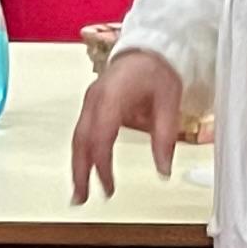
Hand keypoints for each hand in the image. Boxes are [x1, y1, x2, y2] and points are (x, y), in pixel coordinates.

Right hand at [71, 48, 187, 200]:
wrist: (148, 48)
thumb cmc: (157, 70)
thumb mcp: (169, 103)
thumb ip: (164, 138)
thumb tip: (164, 170)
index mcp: (112, 97)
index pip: (100, 137)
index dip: (102, 166)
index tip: (109, 188)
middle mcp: (95, 99)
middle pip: (81, 141)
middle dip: (80, 172)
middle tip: (81, 199)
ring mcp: (90, 101)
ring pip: (77, 138)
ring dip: (77, 165)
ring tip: (79, 192)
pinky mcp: (92, 104)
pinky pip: (81, 131)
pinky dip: (81, 152)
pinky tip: (85, 169)